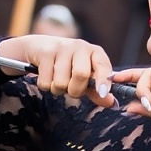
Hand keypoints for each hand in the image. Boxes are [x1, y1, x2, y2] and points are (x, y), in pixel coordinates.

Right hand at [0, 35, 114, 105]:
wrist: (38, 48)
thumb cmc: (67, 65)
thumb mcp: (84, 76)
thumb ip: (97, 91)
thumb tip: (112, 103)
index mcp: (94, 52)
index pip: (103, 66)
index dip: (104, 81)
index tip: (103, 94)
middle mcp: (80, 46)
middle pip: (81, 75)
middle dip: (75, 90)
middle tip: (71, 90)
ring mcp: (62, 47)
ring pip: (61, 82)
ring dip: (58, 89)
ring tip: (57, 80)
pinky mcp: (45, 52)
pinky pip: (46, 82)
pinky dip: (46, 85)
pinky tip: (47, 75)